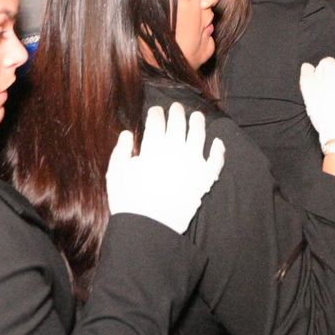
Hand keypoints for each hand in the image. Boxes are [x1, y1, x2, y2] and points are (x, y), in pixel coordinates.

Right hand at [106, 103, 224, 233]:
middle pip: (179, 124)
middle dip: (176, 113)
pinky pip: (216, 161)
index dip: (156, 113)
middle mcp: (176, 150)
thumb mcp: (116, 173)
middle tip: (176, 108)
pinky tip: (218, 142)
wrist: (150, 227)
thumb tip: (127, 134)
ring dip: (198, 123)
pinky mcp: (204, 179)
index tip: (155, 111)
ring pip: (199, 135)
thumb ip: (121, 151)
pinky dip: (218, 150)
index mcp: (154, 147)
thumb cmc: (129, 201)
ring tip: (197, 116)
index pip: (157, 122)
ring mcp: (193, 163)